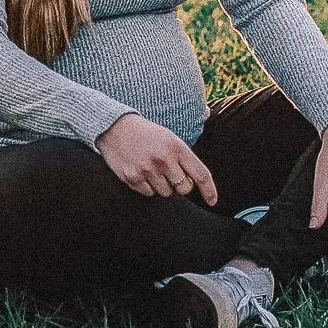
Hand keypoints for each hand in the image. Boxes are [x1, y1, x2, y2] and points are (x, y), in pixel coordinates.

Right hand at [95, 113, 217, 205]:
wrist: (115, 127)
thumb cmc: (146, 134)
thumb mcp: (169, 138)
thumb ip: (182, 158)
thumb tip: (193, 183)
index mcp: (177, 147)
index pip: (200, 174)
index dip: (209, 190)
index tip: (212, 201)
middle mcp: (164, 159)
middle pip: (184, 188)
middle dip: (180, 184)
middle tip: (169, 172)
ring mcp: (148, 169)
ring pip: (166, 193)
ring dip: (162, 185)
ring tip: (152, 168)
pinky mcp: (133, 178)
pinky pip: (149, 193)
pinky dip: (147, 186)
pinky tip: (140, 171)